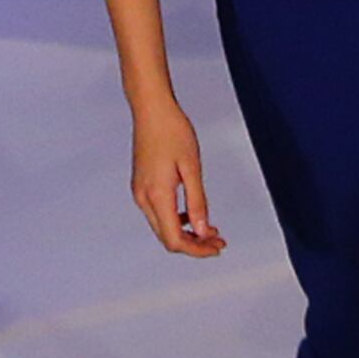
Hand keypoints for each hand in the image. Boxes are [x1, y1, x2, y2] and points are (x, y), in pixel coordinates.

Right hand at [128, 96, 226, 257]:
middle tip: (218, 240)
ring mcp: (140, 192)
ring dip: (186, 233)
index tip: (217, 246)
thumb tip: (203, 232)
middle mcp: (144, 198)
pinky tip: (192, 214)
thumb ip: (197, 202)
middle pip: (167, 238)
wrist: (151, 108)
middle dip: (194, 244)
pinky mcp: (141, 185)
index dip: (197, 250)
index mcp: (157, 195)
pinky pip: (158, 213)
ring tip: (209, 228)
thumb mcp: (191, 167)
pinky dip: (176, 220)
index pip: (175, 240)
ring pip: (162, 227)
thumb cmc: (172, 130)